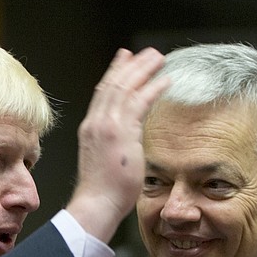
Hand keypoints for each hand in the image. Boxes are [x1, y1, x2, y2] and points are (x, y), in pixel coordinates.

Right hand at [66, 47, 168, 242]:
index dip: (114, 73)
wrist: (96, 203)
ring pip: (125, 88)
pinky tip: (165, 80)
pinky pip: (139, 103)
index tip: (124, 59)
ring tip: (158, 58)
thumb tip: (126, 143)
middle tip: (146, 52)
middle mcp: (96, 123)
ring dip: (143, 70)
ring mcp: (107, 127)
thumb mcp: (105, 160)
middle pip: (113, 85)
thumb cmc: (102, 191)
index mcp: (90, 129)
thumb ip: (114, 145)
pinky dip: (152, 89)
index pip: (102, 93)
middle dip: (130, 65)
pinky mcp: (121, 133)